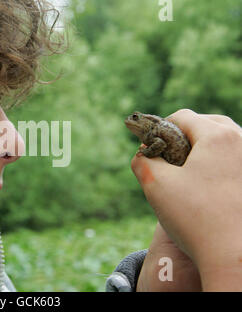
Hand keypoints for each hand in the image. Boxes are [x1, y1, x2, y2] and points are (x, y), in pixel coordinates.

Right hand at [131, 109, 241, 290]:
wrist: (233, 256)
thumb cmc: (195, 218)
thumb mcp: (155, 184)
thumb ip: (142, 160)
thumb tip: (143, 153)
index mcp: (218, 137)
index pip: (182, 117)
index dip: (160, 129)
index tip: (152, 148)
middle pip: (208, 124)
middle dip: (184, 135)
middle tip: (170, 157)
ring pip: (225, 140)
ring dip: (203, 148)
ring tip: (188, 171)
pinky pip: (235, 158)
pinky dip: (219, 161)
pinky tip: (207, 183)